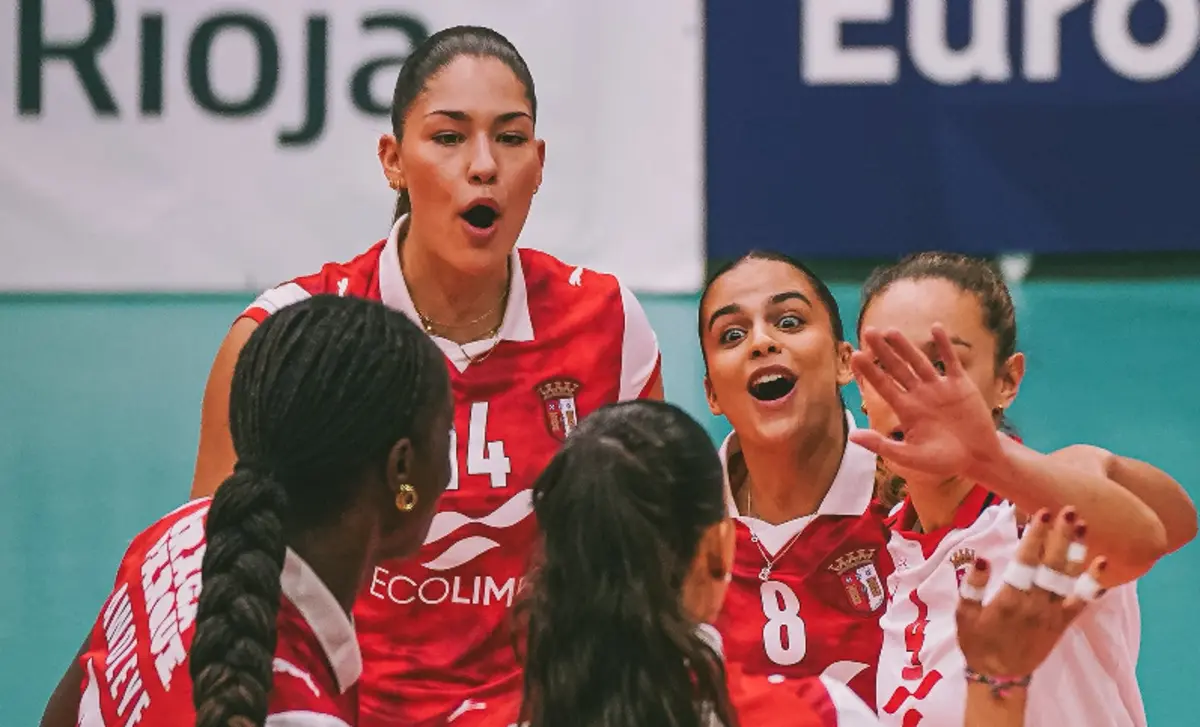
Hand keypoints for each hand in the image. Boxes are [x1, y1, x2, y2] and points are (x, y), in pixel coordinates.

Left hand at [849, 325, 1002, 479]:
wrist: (978, 457)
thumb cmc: (944, 460)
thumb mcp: (910, 457)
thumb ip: (882, 446)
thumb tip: (851, 437)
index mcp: (906, 410)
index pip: (883, 386)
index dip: (870, 371)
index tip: (856, 355)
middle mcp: (919, 395)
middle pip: (897, 368)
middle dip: (883, 351)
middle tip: (868, 332)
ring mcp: (939, 388)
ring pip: (919, 361)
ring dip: (906, 346)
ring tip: (890, 330)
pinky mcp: (960, 384)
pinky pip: (951, 361)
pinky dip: (944, 345)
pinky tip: (936, 327)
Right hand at [956, 506, 1104, 678]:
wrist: (1000, 675)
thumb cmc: (978, 641)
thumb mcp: (964, 615)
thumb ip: (973, 587)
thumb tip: (981, 558)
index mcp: (1010, 600)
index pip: (1026, 561)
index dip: (1035, 536)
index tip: (1042, 513)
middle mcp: (1036, 604)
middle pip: (1052, 565)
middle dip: (1061, 536)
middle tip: (1069, 511)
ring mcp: (1053, 614)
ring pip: (1069, 578)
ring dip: (1078, 551)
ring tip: (1084, 526)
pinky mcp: (1063, 622)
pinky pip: (1083, 601)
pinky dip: (1093, 582)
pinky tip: (1103, 563)